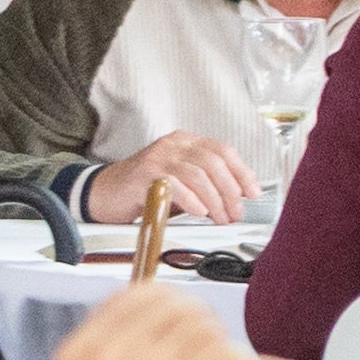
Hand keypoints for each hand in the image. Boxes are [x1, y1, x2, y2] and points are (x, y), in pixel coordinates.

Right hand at [51, 283, 243, 359]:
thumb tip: (163, 329)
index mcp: (76, 353)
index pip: (130, 295)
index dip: (168, 309)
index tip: (187, 331)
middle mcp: (102, 351)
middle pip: (169, 301)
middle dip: (199, 325)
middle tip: (215, 355)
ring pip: (200, 323)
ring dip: (221, 346)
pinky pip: (219, 351)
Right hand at [83, 133, 259, 225]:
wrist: (105, 192)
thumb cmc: (146, 188)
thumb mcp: (182, 181)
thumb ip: (208, 183)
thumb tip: (240, 196)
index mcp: (185, 142)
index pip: (223, 150)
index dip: (242, 172)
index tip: (253, 193)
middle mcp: (172, 144)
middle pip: (212, 162)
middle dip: (230, 191)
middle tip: (234, 213)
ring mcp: (157, 157)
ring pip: (197, 175)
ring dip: (214, 201)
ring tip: (219, 218)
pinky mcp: (143, 174)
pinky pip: (174, 184)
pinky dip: (191, 200)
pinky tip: (198, 212)